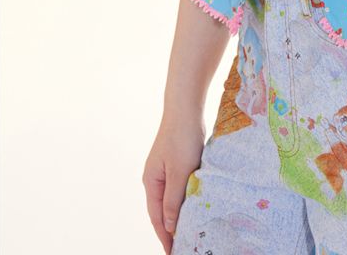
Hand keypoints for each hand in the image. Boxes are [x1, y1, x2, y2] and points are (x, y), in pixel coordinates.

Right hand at [142, 111, 206, 253]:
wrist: (186, 107)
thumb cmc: (182, 137)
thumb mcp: (179, 171)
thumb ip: (173, 199)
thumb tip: (169, 226)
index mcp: (151, 182)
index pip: (157, 218)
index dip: (165, 237)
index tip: (174, 253)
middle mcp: (155, 178)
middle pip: (162, 212)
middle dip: (171, 231)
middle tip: (183, 247)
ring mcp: (166, 170)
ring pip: (172, 200)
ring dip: (179, 216)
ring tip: (190, 232)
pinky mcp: (177, 162)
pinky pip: (180, 188)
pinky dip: (185, 200)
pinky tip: (195, 206)